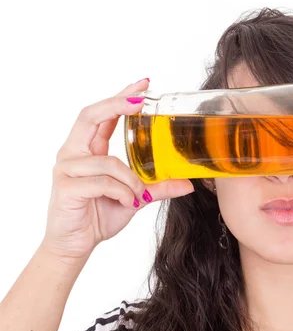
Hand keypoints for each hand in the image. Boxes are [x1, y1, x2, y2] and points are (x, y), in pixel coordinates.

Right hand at [42, 78, 194, 261]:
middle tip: (140, 101)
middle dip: (116, 104)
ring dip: (131, 178)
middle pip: (90, 115)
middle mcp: (73, 153)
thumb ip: (157, 186)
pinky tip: (127, 202)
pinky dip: (122, 192)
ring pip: (108, 161)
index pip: (102, 114)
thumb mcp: (135, 197)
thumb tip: (188, 183)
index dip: (121, 96)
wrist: (75, 245)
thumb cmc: (99, 215)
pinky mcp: (66, 187)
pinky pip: (102, 183)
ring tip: (138, 195)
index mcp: (88, 149)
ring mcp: (66, 169)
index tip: (143, 85)